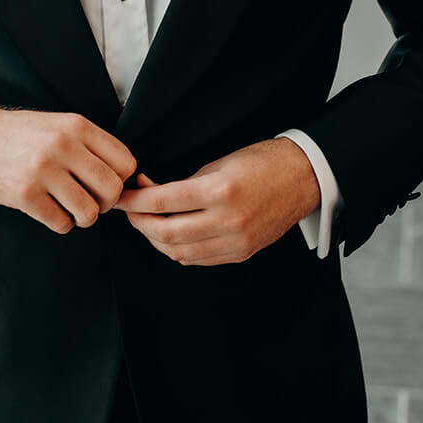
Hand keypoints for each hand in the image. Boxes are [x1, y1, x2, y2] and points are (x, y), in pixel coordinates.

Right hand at [0, 102, 137, 235]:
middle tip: (90, 202)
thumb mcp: (57, 124)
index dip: (120, 180)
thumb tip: (122, 176)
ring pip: (89, 211)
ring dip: (83, 217)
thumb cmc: (18, 135)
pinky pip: (61, 223)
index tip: (105, 185)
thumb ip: (88, 145)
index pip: (125, 162)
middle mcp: (63, 145)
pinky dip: (60, 224)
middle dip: (105, 204)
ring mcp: (43, 170)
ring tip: (70, 209)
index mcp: (76, 126)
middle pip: (112, 189)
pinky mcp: (24, 194)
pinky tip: (50, 211)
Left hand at [111, 139, 320, 264]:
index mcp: (220, 191)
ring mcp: (236, 242)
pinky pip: (199, 259)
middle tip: (129, 210)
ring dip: (156, 239)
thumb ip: (185, 183)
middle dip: (140, 223)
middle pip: (166, 233)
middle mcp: (227, 221)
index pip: (162, 202)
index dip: (134, 201)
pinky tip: (170, 236)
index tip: (120, 197)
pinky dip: (178, 250)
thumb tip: (152, 193)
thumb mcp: (219, 163)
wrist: (302, 178)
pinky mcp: (241, 253)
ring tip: (146, 222)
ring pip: (179, 252)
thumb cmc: (262, 162)